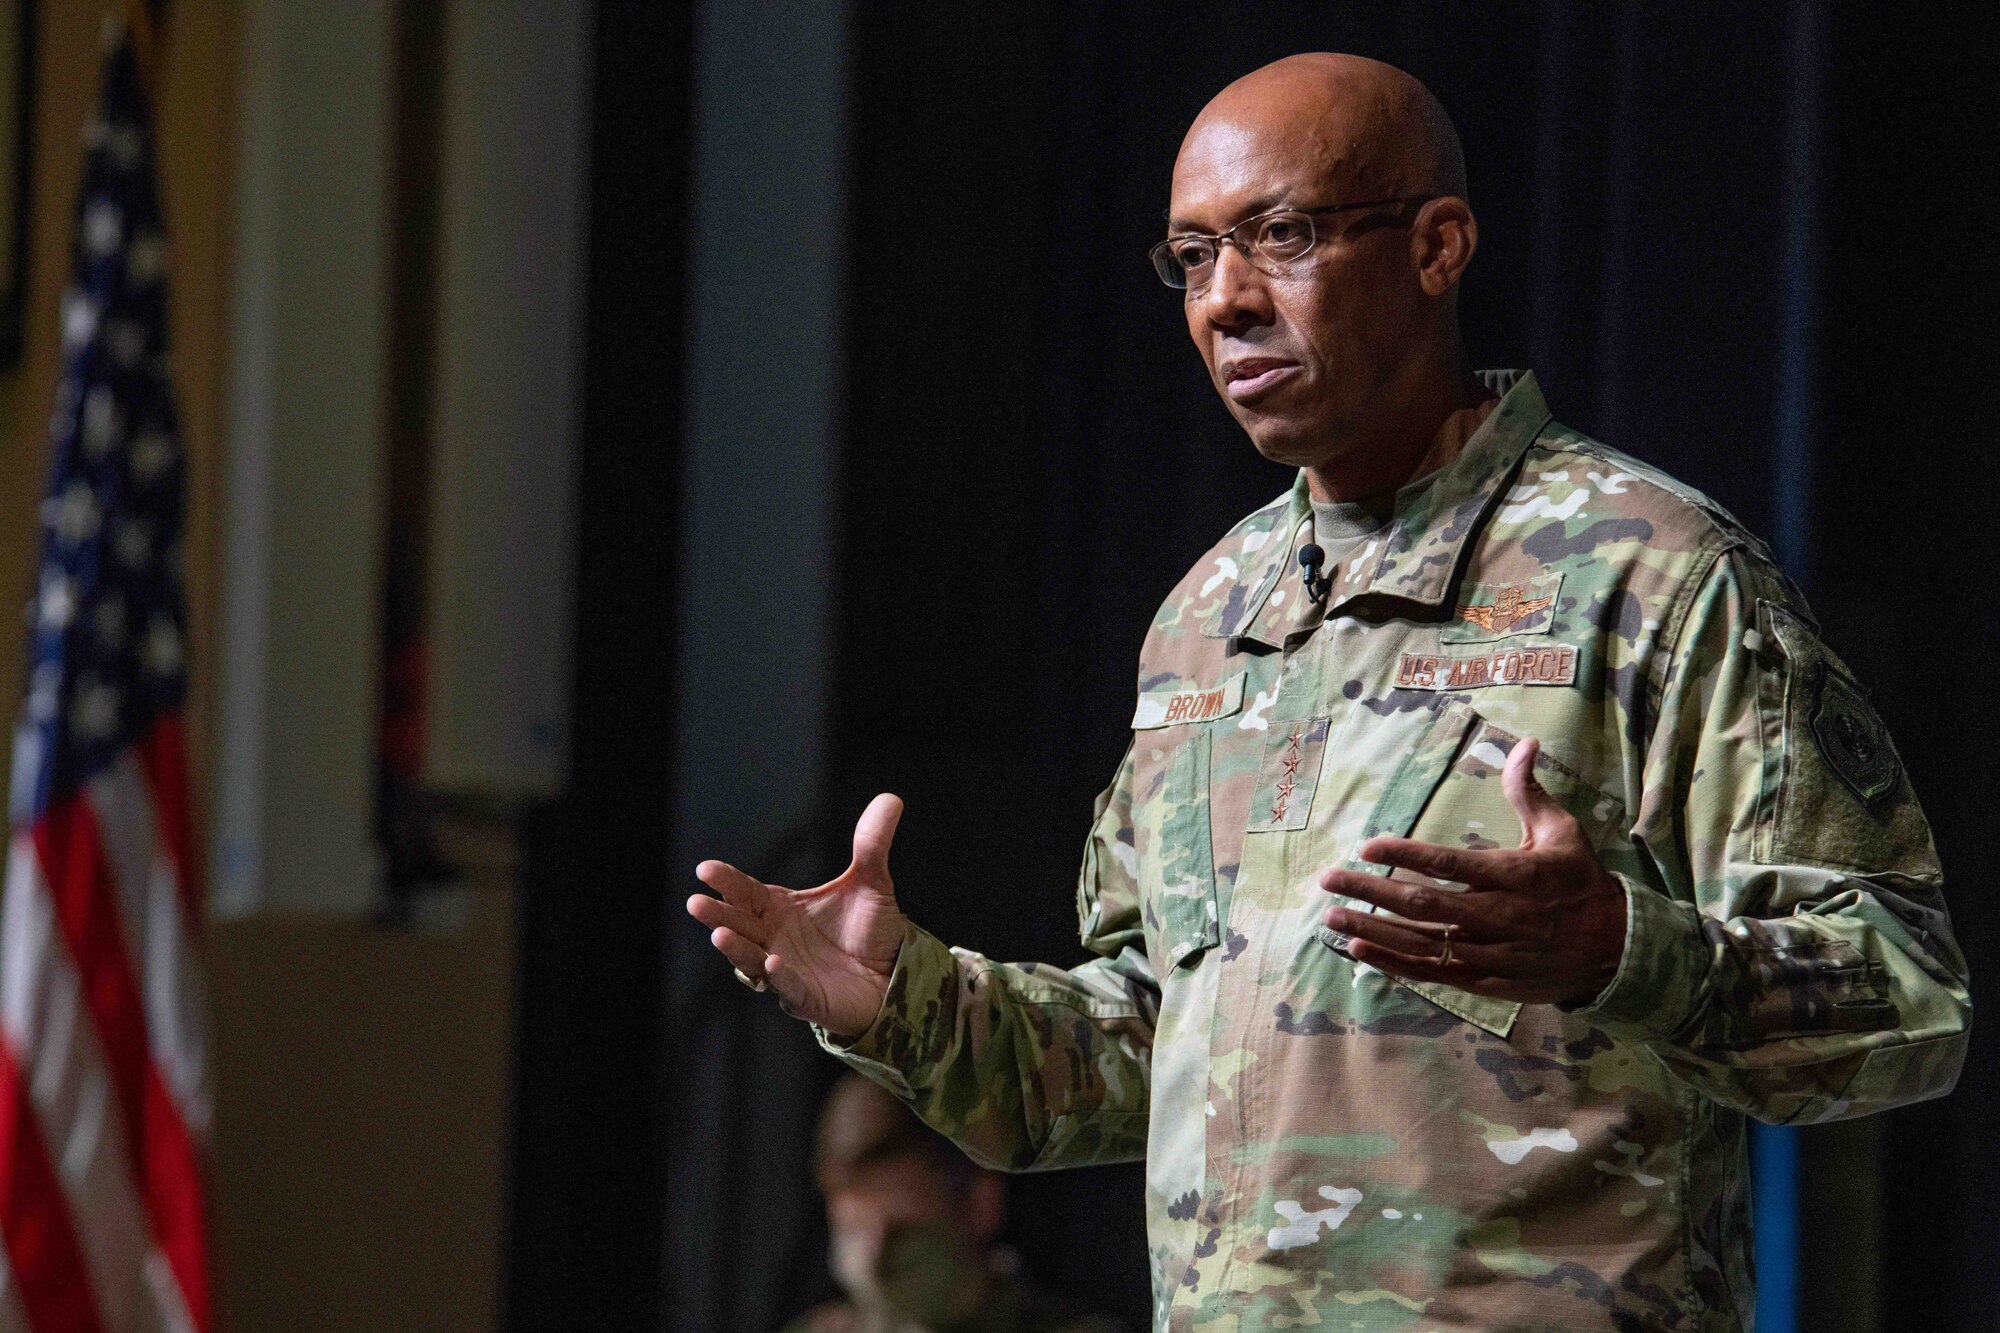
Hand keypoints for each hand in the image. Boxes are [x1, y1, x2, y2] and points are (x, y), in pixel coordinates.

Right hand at [687, 793, 908, 1036]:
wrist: (895, 975)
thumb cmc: (871, 931)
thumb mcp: (872, 883)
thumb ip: (872, 844)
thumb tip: (891, 798)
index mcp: (780, 909)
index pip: (746, 892)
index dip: (727, 882)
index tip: (705, 869)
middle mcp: (774, 939)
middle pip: (738, 925)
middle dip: (717, 914)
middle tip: (696, 902)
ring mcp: (786, 970)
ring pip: (751, 960)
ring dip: (735, 948)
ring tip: (721, 934)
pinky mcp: (806, 998)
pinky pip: (787, 988)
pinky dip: (778, 977)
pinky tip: (773, 962)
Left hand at [1317, 737, 1626, 1004]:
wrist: (1616, 949)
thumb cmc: (1580, 882)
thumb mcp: (1562, 832)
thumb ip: (1529, 791)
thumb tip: (1524, 741)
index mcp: (1513, 876)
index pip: (1449, 865)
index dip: (1406, 855)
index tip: (1366, 846)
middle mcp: (1498, 916)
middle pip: (1423, 905)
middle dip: (1370, 892)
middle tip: (1329, 880)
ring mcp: (1491, 953)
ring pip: (1421, 943)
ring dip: (1373, 930)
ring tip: (1331, 917)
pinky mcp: (1486, 981)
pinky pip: (1433, 974)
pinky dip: (1394, 964)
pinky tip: (1360, 950)